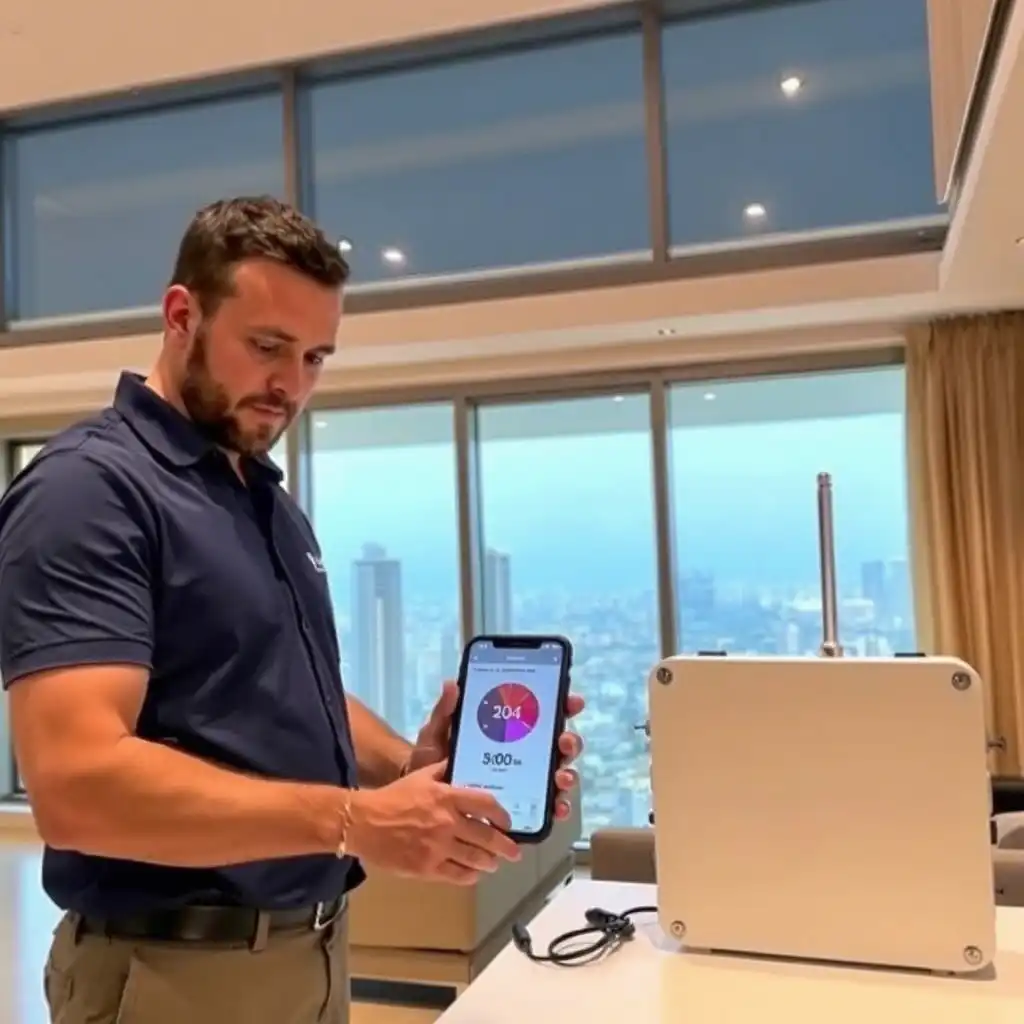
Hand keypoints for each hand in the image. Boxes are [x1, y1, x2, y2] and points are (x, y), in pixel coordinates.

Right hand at [346, 762, 521, 884]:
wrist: (363, 822)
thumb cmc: (394, 797)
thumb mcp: (421, 776)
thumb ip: (444, 770)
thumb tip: (463, 763)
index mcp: (447, 797)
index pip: (486, 804)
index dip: (502, 815)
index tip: (508, 822)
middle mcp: (447, 822)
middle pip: (486, 836)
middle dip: (505, 846)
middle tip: (514, 851)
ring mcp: (438, 847)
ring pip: (475, 859)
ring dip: (490, 862)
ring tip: (494, 863)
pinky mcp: (427, 868)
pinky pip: (457, 875)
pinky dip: (470, 875)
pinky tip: (474, 873)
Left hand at [407, 681, 586, 823]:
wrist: (422, 800)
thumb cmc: (433, 761)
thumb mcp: (436, 734)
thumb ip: (445, 711)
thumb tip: (451, 683)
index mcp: (509, 730)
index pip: (542, 713)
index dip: (562, 705)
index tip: (570, 701)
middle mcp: (524, 752)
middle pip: (559, 743)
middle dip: (569, 740)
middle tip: (563, 741)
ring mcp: (526, 779)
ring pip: (559, 772)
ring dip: (568, 773)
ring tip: (561, 776)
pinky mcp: (523, 805)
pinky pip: (548, 805)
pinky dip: (558, 805)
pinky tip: (557, 807)